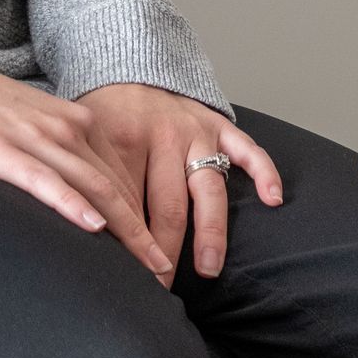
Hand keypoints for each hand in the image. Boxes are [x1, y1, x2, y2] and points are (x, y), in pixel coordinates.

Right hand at [0, 47, 172, 281]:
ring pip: (97, 188)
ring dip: (127, 232)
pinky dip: (74, 205)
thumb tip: (87, 197)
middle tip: (164, 271)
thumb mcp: (37, 126)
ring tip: (146, 265)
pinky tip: (95, 227)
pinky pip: (46, 181)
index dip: (147, 218)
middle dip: (145, 234)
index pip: (126, 178)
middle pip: (120, 188)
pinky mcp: (2, 149)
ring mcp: (38, 138)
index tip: (161, 250)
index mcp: (82, 123)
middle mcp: (70, 128)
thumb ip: (65, 154)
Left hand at [76, 83, 282, 277]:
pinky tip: (273, 198)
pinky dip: (264, 172)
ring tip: (210, 266)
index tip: (131, 280)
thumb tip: (94, 236)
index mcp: (124, 142)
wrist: (125, 70)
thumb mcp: (84, 146)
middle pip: (169, 206)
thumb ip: (93, 183)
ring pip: (209, 189)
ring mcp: (198, 131)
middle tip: (163, 287)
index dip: (131, 246)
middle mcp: (165, 137)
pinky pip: (249, 149)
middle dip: (167, 251)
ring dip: (211, 232)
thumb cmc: (101, 117)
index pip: (130, 205)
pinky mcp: (221, 125)